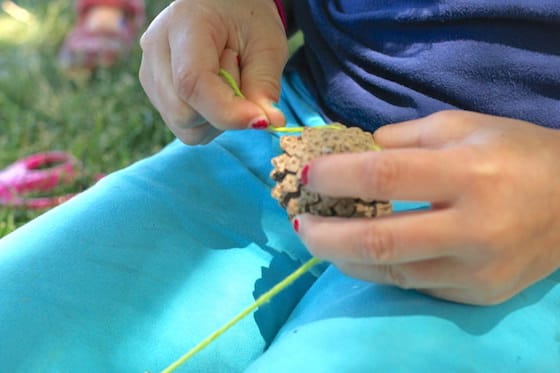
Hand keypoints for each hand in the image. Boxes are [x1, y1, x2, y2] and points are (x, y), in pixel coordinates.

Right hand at [139, 0, 286, 144]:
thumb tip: (270, 124)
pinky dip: (208, 120)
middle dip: (224, 112)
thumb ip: (265, 85)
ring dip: (217, 118)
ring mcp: (150, 73)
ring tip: (227, 81)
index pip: (193, 82)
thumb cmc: (248, 19)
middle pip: (184, 113)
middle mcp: (156, 50)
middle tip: (243, 81)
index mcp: (183, 25)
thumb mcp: (267, 45)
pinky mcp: (154, 92)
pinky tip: (216, 92)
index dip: (227, 111)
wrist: (225, 8)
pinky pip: (184, 127)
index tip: (261, 121)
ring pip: (184, 126)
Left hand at [295, 110, 559, 304]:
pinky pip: (414, 284)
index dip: (336, 177)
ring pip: (391, 273)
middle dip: (325, 236)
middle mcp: (474, 228)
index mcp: (469, 173)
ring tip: (320, 239)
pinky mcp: (478, 295)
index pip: (385, 177)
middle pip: (379, 242)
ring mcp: (476, 271)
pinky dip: (379, 268)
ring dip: (343, 258)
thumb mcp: (461, 126)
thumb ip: (402, 137)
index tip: (308, 175)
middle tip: (298, 223)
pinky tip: (361, 254)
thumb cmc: (515, 152)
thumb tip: (354, 151)